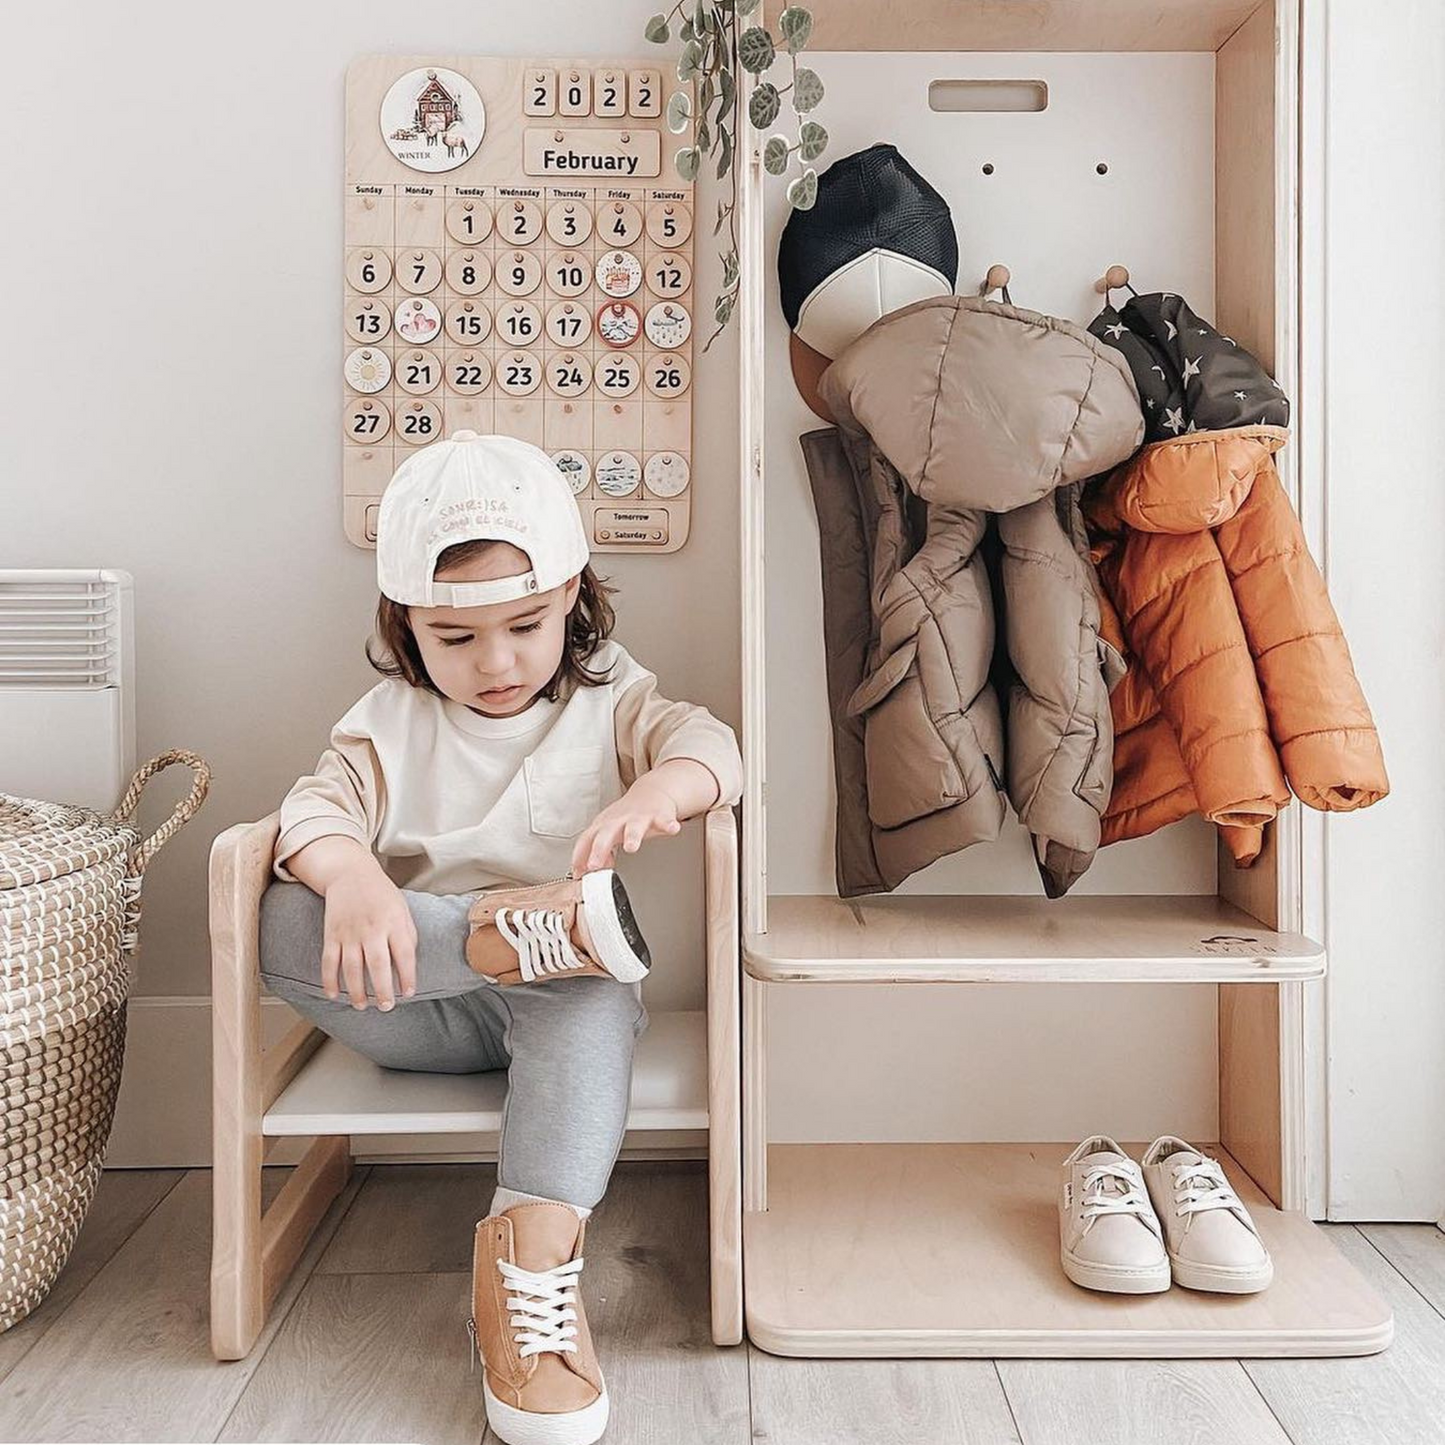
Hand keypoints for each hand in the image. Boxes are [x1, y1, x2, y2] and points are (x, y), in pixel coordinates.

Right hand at [320, 865, 417, 1009]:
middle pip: (377, 964)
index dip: (407, 976)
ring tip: (363, 1006)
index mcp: (393, 922)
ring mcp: (349, 932)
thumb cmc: (381, 894)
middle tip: (387, 1007)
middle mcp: (372, 928)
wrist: (350, 873)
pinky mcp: (331, 934)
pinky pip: (329, 961)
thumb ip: (407, 935)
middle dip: (382, 989)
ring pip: (351, 968)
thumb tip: (408, 965)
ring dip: (356, 991)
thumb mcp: (402, 909)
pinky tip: (333, 995)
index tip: (409, 993)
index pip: (404, 954)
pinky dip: (329, 981)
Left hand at [570, 776, 681, 873]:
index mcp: (604, 826)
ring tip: (631, 847)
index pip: (586, 840)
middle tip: (593, 865)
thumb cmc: (627, 816)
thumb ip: (598, 853)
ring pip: (634, 827)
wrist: (650, 792)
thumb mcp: (607, 832)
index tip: (579, 874)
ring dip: (632, 837)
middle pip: (605, 834)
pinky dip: (668, 825)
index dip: (580, 856)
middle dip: (598, 849)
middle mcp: (619, 821)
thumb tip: (587, 872)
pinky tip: (673, 829)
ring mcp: (638, 818)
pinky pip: (664, 820)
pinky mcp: (658, 815)